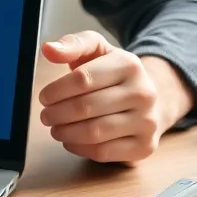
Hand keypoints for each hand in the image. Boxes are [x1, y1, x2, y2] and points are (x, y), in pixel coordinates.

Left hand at [39, 32, 164, 163]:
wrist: (152, 100)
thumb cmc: (114, 74)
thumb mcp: (97, 50)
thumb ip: (73, 44)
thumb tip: (49, 49)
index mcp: (129, 65)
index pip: (82, 79)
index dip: (56, 90)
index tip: (44, 97)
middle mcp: (143, 93)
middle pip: (85, 107)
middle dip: (57, 113)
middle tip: (46, 116)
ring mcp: (146, 122)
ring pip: (93, 132)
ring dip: (65, 132)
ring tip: (56, 128)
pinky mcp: (144, 146)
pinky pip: (103, 152)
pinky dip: (79, 148)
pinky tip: (71, 140)